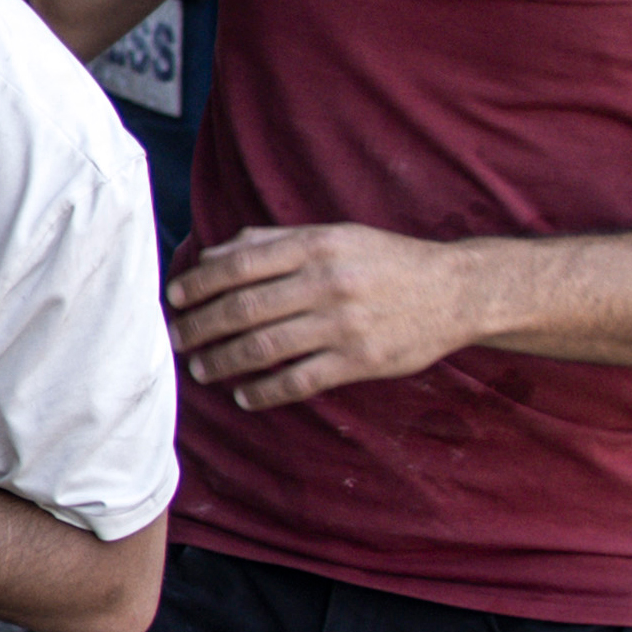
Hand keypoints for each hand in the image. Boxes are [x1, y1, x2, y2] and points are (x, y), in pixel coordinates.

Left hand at [169, 221, 483, 407]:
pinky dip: (264, 392)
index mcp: (317, 246)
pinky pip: (299, 381)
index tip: (175, 298)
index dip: (199, 284)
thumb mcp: (334, 236)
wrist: (456, 290)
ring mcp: (344, 324)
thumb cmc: (384, 261)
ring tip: (201, 369)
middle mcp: (327, 283)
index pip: (239, 265)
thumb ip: (273, 243)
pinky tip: (244, 396)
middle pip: (244, 309)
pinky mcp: (361, 360)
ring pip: (264, 348)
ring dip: (223, 362)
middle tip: (177, 339)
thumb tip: (212, 256)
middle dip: (200, 327)